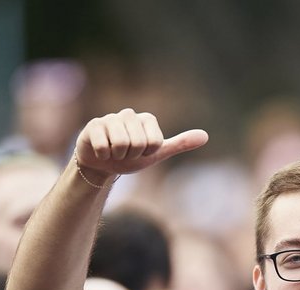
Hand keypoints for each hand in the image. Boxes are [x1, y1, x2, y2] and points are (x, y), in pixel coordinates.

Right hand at [74, 108, 207, 177]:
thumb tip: (205, 136)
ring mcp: (110, 118)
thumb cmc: (131, 157)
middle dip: (132, 155)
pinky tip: (101, 151)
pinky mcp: (93, 125)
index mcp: (147, 119)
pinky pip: (104, 146)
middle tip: (126, 153)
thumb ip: (180, 144)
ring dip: (117, 155)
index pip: (154, 142)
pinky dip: (103, 155)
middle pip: (137, 143)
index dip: (147, 153)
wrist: (102, 164)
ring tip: (114, 151)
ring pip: (121, 144)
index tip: (142, 152)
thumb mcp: (157, 153)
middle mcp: (129, 114)